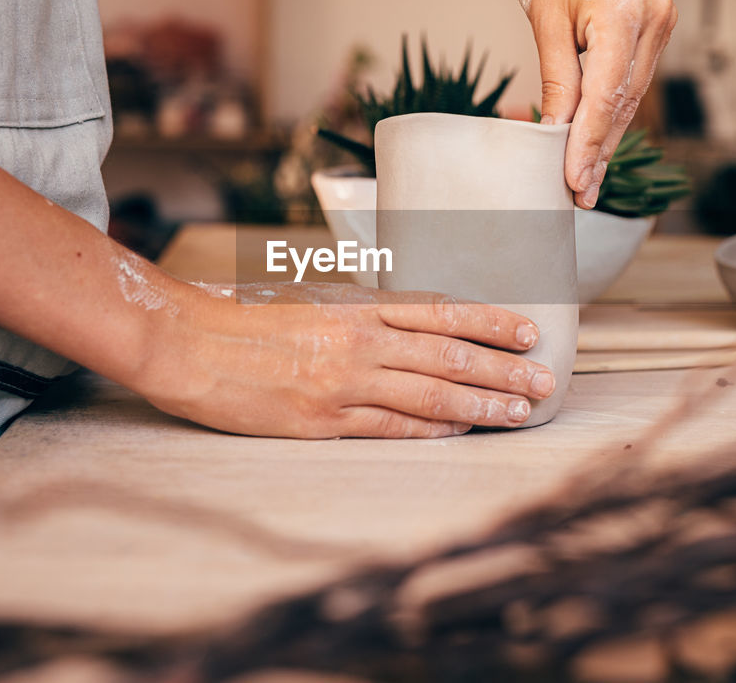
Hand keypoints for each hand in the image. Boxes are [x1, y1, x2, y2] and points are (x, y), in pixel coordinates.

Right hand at [134, 281, 556, 438]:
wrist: (189, 347)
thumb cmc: (246, 325)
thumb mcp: (311, 307)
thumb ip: (361, 320)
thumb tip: (410, 331)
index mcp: (357, 309)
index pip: (441, 312)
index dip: (490, 322)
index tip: (528, 331)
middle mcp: (359, 343)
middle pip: (448, 355)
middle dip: (504, 370)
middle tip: (546, 380)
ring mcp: (343, 384)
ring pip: (430, 393)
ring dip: (482, 403)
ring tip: (520, 411)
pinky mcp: (323, 422)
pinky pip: (392, 426)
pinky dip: (432, 427)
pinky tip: (462, 428)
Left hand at [508, 0, 677, 208]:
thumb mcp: (544, 21)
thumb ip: (557, 77)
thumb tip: (557, 133)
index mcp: (624, 10)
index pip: (607, 93)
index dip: (590, 142)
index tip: (574, 181)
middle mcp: (654, 17)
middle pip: (624, 101)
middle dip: (599, 150)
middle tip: (578, 195)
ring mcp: (662, 23)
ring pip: (632, 97)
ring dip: (608, 139)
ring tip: (586, 181)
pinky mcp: (657, 29)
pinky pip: (633, 81)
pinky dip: (613, 113)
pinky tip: (597, 144)